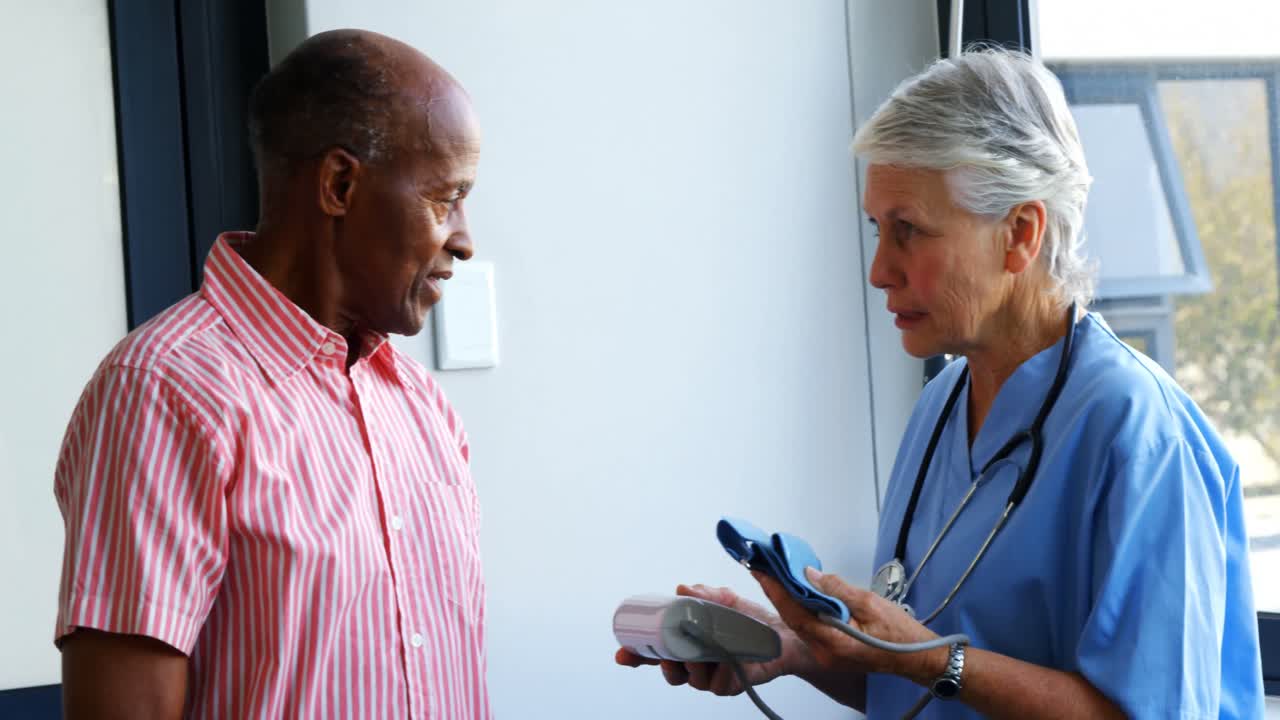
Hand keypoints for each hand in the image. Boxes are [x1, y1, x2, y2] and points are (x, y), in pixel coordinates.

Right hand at [615, 583, 815, 695]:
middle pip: (667, 669)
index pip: (656, 649)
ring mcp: (710, 675)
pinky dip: (717, 671)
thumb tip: (682, 588)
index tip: (622, 653)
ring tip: (697, 657)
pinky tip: (725, 662)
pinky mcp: (728, 684)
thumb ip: (704, 594)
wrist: (783, 634)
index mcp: (687, 641)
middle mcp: (694, 661)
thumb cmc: (750, 619)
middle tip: (664, 654)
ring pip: (689, 678)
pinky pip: (716, 683)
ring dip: (689, 668)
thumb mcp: (725, 599)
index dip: (637, 653)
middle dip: (660, 663)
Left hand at [754, 568, 945, 683]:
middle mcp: (825, 653)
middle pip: (793, 619)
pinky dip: (802, 611)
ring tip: (776, 576)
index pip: (795, 613)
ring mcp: (826, 655)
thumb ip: (836, 588)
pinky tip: (799, 594)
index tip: (761, 571)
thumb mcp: (869, 602)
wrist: (916, 658)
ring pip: (800, 624)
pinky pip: (810, 629)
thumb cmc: (899, 633)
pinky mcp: (831, 653)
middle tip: (764, 568)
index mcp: (834, 642)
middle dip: (778, 592)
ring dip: (788, 601)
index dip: (776, 590)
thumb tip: (809, 575)